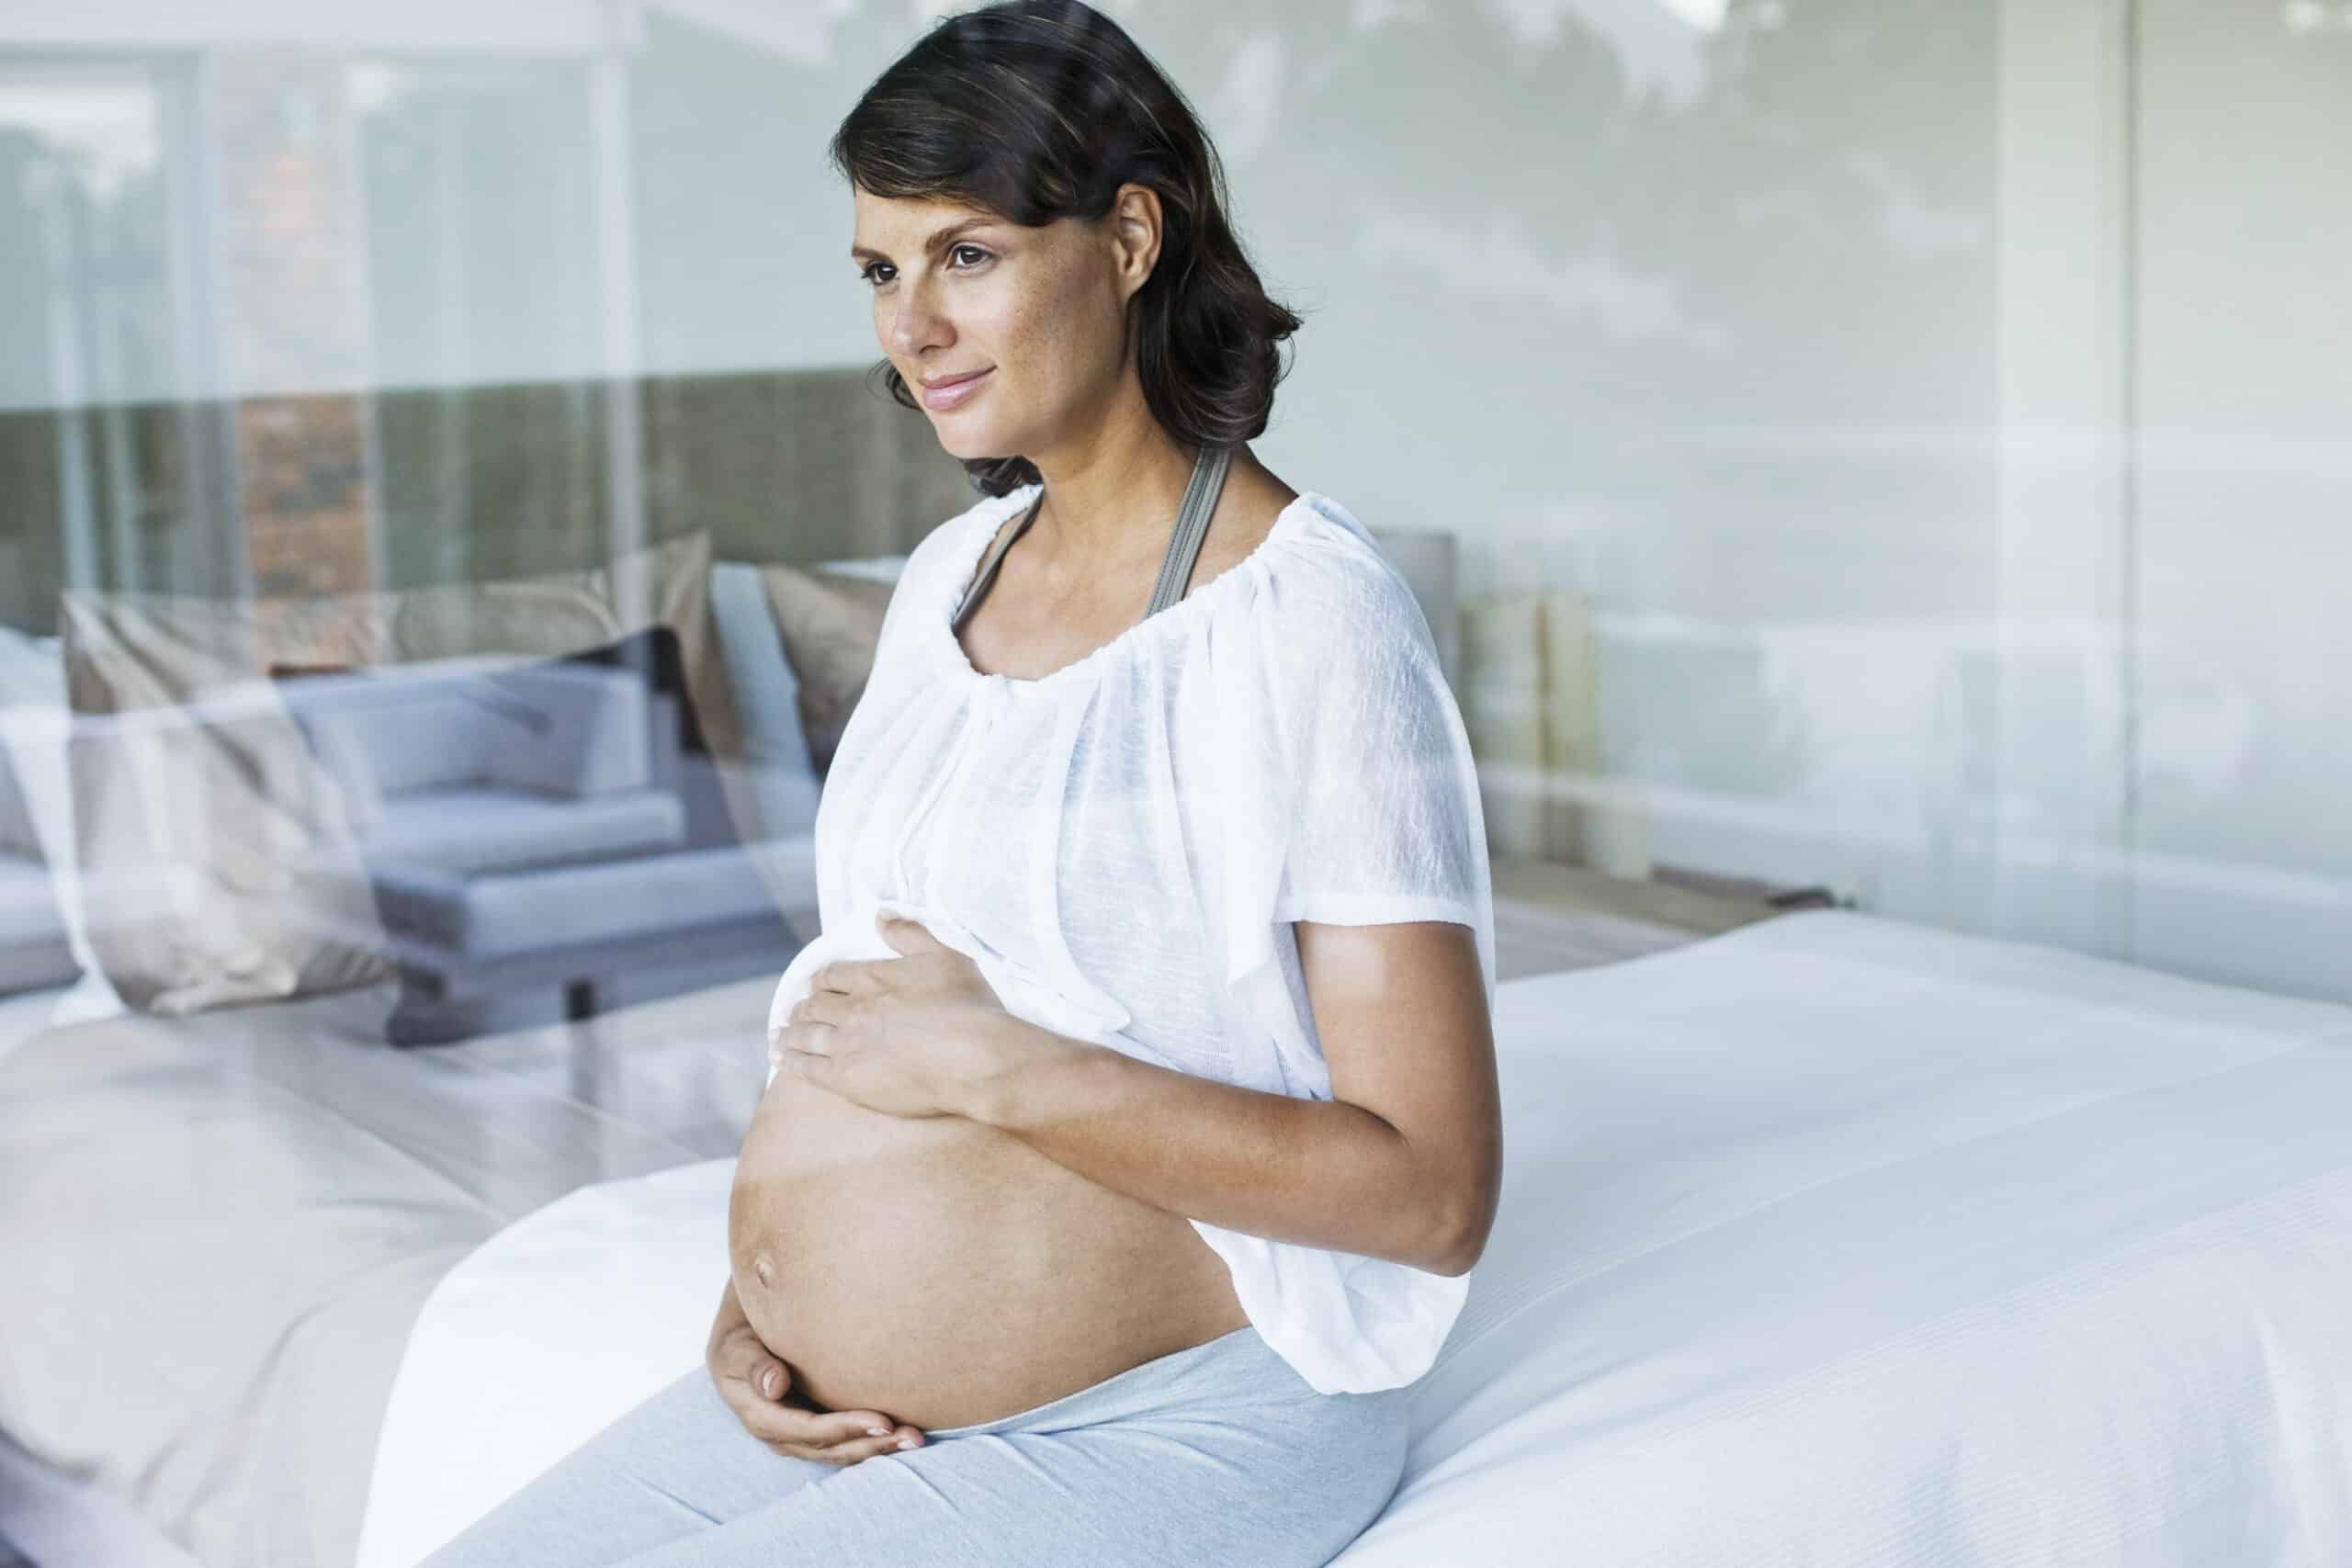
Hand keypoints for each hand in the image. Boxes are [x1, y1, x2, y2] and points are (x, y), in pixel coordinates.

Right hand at [707, 1307, 926, 1465]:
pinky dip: (872, 1439)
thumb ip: (754, 1365)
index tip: (881, 1421)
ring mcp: (797, 1434)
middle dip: (871, 1444)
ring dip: (878, 1447)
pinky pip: (844, 1440)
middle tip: (911, 1435)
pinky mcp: (814, 1425)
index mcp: (759, 1415)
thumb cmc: (740, 1335)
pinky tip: (903, 1432)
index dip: (843, 1429)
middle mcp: (779, 1433)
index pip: (804, 1430)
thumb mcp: (737, 1346)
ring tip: (915, 1438)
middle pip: (829, 1448)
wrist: (740, 1336)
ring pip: (840, 1450)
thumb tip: (775, 1386)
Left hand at [769, 910, 1022, 1119]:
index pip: (833, 976)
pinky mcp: (847, 1080)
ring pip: (805, 1036)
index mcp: (873, 978)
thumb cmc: (967, 1007)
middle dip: (802, 1008)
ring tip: (781, 1036)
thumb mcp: (946, 956)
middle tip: (794, 1013)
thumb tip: (881, 916)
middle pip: (815, 1006)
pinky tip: (783, 1060)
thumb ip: (910, 934)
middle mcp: (853, 1009)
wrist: (974, 1059)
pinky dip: (791, 1061)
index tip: (814, 986)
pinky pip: (807, 1068)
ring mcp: (847, 1045)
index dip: (821, 981)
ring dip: (790, 1034)